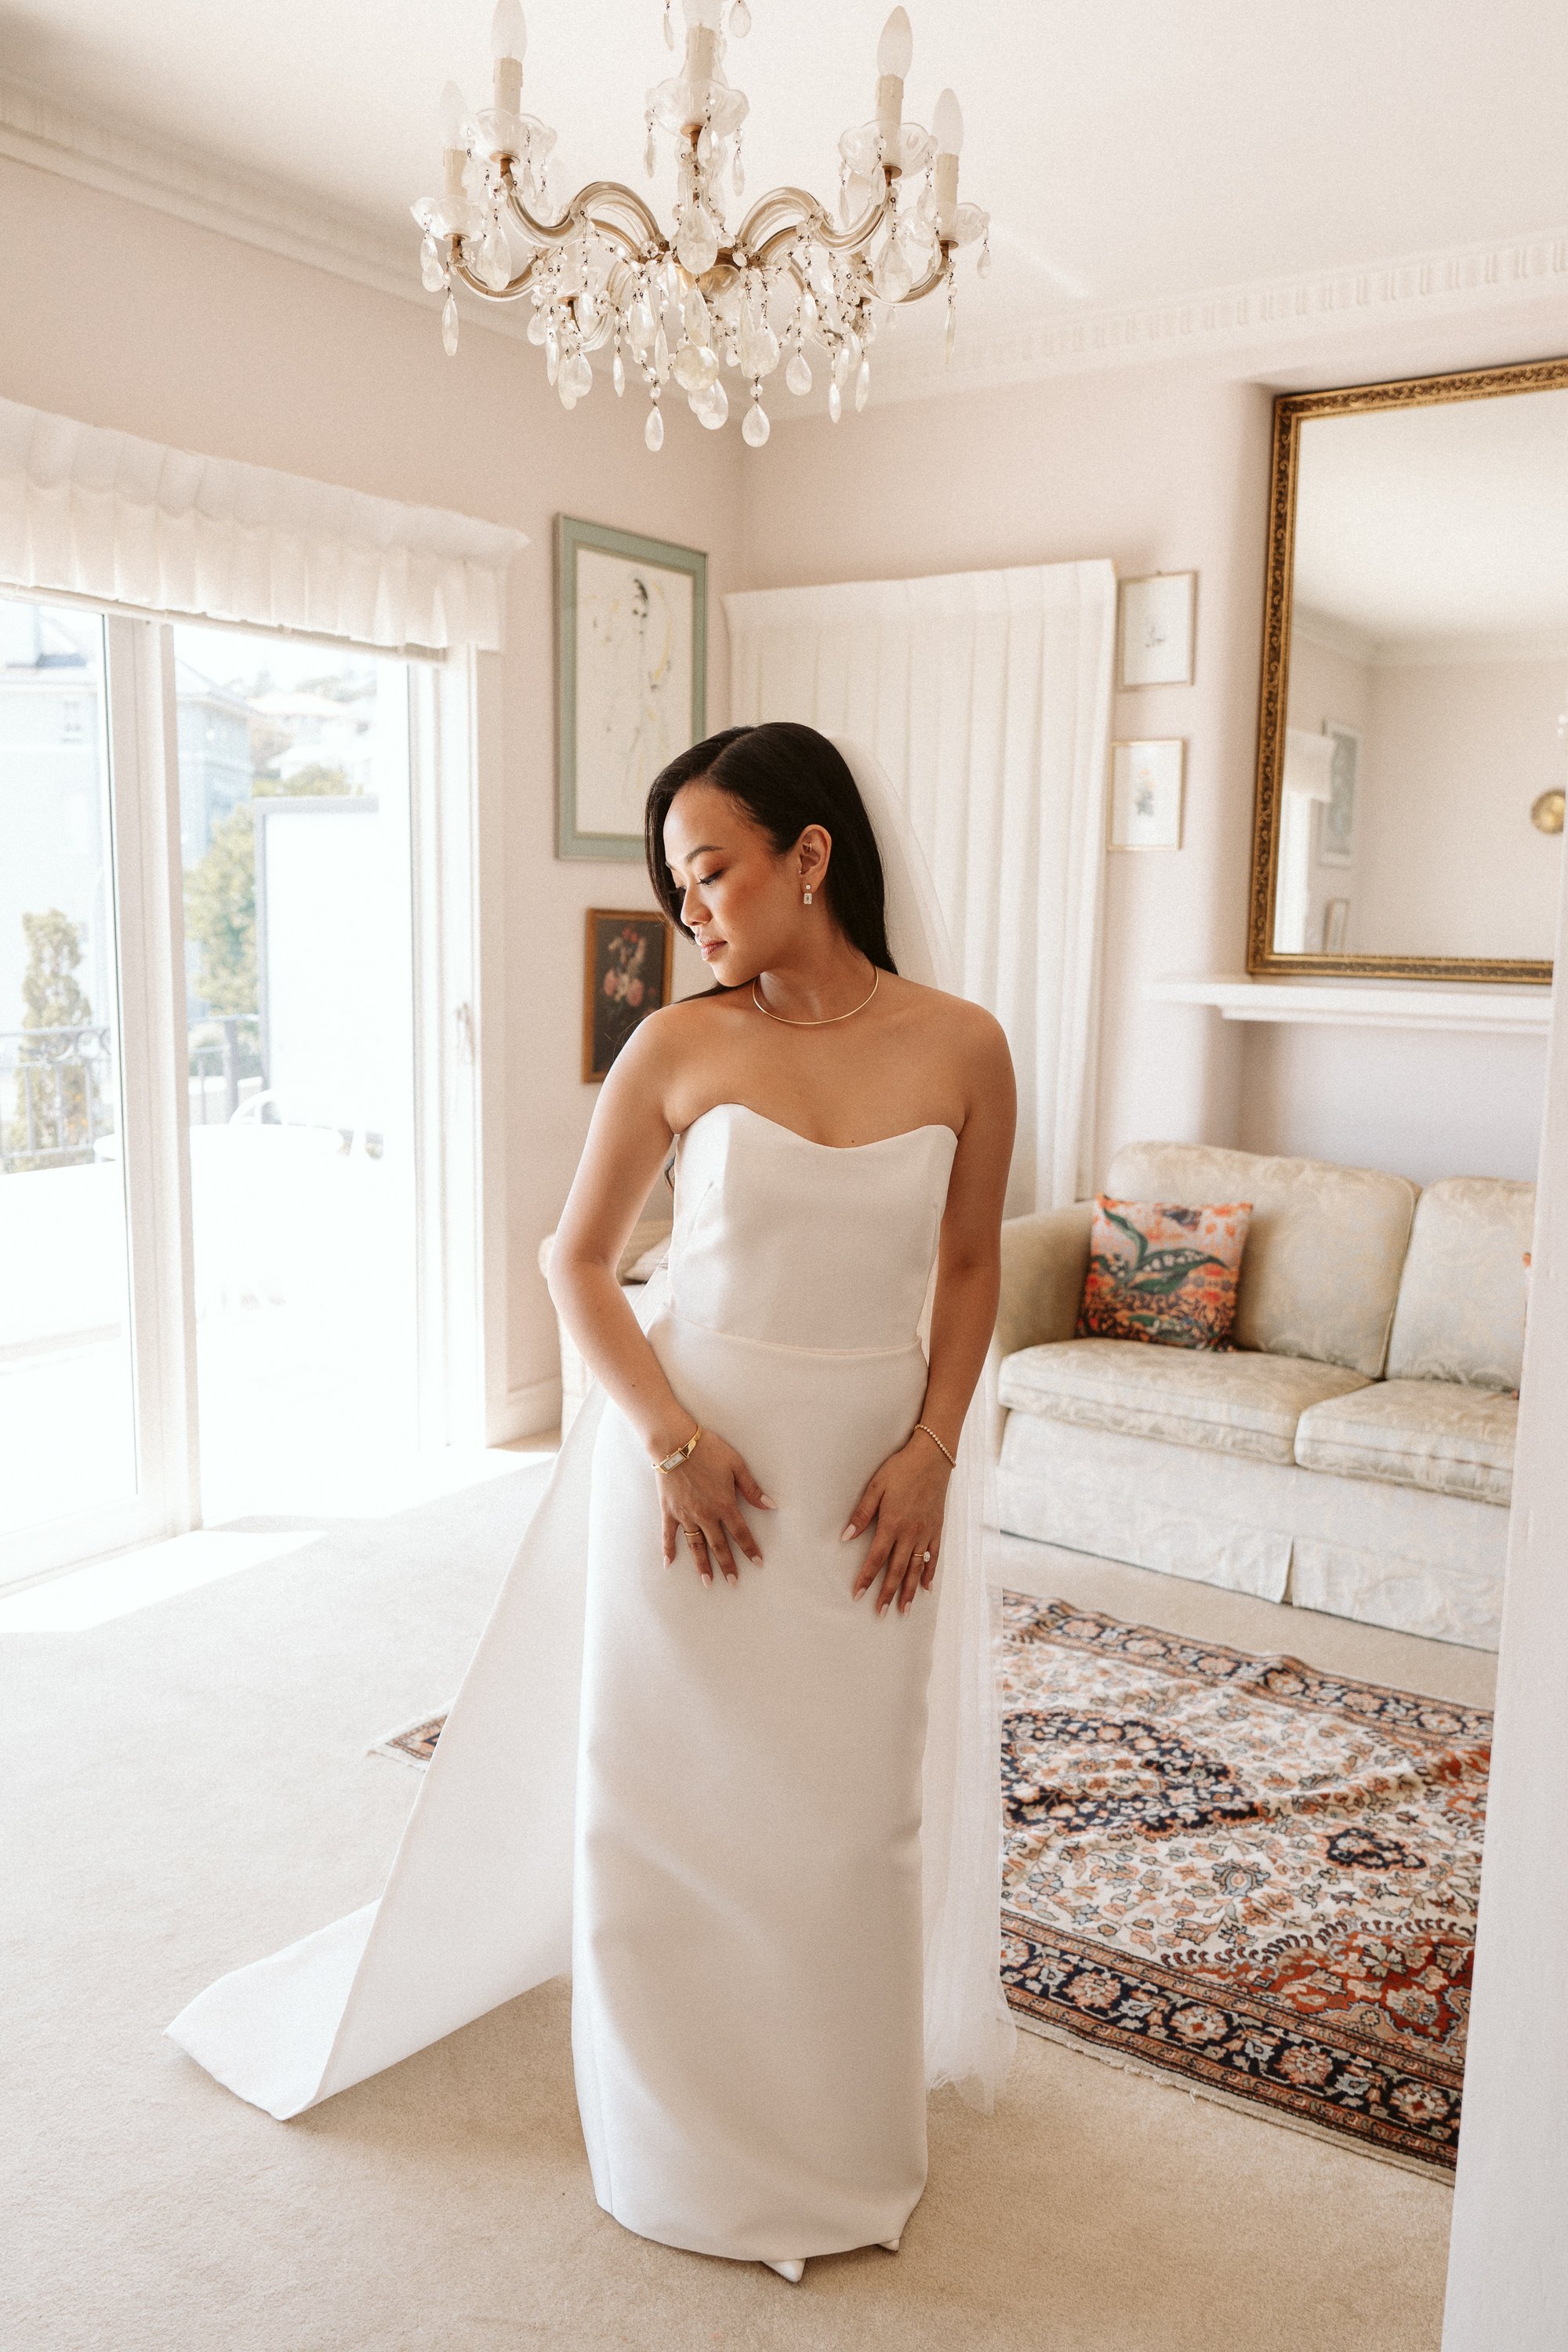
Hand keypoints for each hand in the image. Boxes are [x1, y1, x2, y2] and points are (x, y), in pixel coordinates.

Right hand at [656, 1428, 775, 1584]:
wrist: (675, 1443)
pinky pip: (668, 1535)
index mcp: (724, 1505)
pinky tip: (668, 1565)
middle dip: (728, 1565)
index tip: (758, 1563)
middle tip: (734, 1582)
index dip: (750, 1549)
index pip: (741, 1533)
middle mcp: (705, 1515)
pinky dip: (668, 1550)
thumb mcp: (736, 1465)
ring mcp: (685, 1515)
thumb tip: (771, 1505)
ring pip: (696, 1545)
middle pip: (719, 1546)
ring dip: (702, 1565)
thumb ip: (752, 1489)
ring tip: (707, 1582)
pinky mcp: (669, 1511)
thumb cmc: (708, 1450)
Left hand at [842, 1435, 950, 1614]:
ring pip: (917, 1568)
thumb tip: (845, 1536)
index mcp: (892, 1524)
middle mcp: (910, 1533)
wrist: (932, 1457)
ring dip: (910, 1591)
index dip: (867, 1578)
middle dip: (888, 1593)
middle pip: (897, 1570)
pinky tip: (927, 1588)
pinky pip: (934, 1556)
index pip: (876, 1558)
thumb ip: (862, 1513)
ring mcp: (926, 1533)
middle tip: (880, 1613)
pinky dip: (930, 1573)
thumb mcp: (876, 1487)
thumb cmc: (900, 1469)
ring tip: (904, 1610)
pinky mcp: (937, 1529)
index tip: (858, 1595)